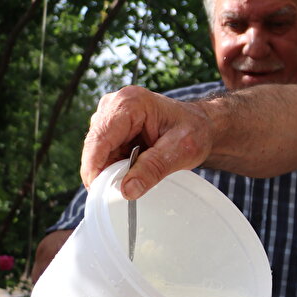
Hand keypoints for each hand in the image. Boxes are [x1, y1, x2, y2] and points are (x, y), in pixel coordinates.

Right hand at [80, 85, 211, 195]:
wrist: (202, 125)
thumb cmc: (196, 131)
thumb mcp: (181, 151)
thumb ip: (153, 169)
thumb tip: (126, 190)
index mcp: (130, 103)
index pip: (100, 138)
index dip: (94, 167)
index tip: (98, 193)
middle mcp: (114, 104)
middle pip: (95, 146)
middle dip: (103, 171)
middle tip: (122, 193)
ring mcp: (110, 115)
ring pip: (97, 152)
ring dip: (111, 170)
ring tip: (136, 177)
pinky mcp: (112, 127)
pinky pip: (104, 153)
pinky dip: (115, 167)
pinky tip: (132, 171)